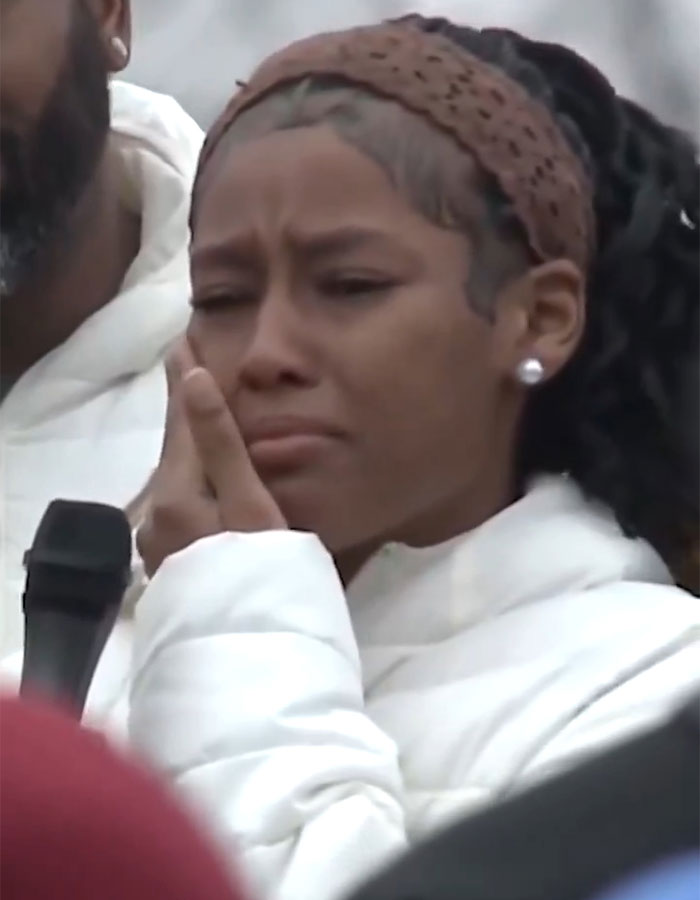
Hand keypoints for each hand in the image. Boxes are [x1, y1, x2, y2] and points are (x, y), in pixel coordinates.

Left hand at [137, 342, 285, 576]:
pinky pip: (185, 501)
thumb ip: (222, 445)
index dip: (184, 381)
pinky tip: (207, 472)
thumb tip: (194, 379)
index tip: (184, 340)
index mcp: (178, 493)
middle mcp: (162, 513)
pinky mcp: (179, 559)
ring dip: (190, 440)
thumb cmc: (260, 573)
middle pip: (176, 448)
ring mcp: (166, 540)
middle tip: (190, 364)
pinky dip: (196, 473)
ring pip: (180, 475)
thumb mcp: (248, 506)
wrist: (251, 652)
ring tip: (202, 410)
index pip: (180, 423)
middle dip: (182, 407)